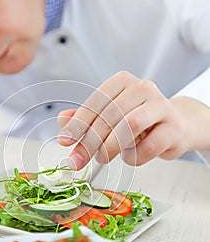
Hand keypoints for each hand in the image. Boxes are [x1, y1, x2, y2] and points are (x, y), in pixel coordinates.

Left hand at [57, 71, 190, 168]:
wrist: (179, 125)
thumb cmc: (140, 121)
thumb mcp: (110, 116)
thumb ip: (87, 118)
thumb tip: (62, 121)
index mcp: (122, 81)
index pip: (95, 102)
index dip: (78, 123)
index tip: (64, 141)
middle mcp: (142, 88)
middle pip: (110, 115)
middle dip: (90, 141)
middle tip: (79, 159)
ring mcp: (161, 105)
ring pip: (129, 125)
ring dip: (111, 146)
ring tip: (103, 157)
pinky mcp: (174, 127)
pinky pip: (150, 145)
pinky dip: (135, 156)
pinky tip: (131, 156)